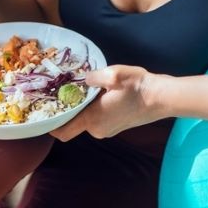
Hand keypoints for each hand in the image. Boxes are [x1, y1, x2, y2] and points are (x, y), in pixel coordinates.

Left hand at [50, 65, 164, 141]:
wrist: (162, 97)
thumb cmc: (138, 87)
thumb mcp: (113, 75)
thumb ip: (92, 77)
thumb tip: (82, 79)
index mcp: (92, 120)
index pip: (62, 132)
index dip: (51, 125)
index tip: (45, 112)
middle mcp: (97, 130)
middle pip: (73, 124)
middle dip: (68, 110)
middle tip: (64, 92)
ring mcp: (108, 130)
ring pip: (86, 121)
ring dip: (83, 108)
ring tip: (83, 90)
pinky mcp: (116, 127)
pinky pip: (97, 120)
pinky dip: (94, 110)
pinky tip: (99, 94)